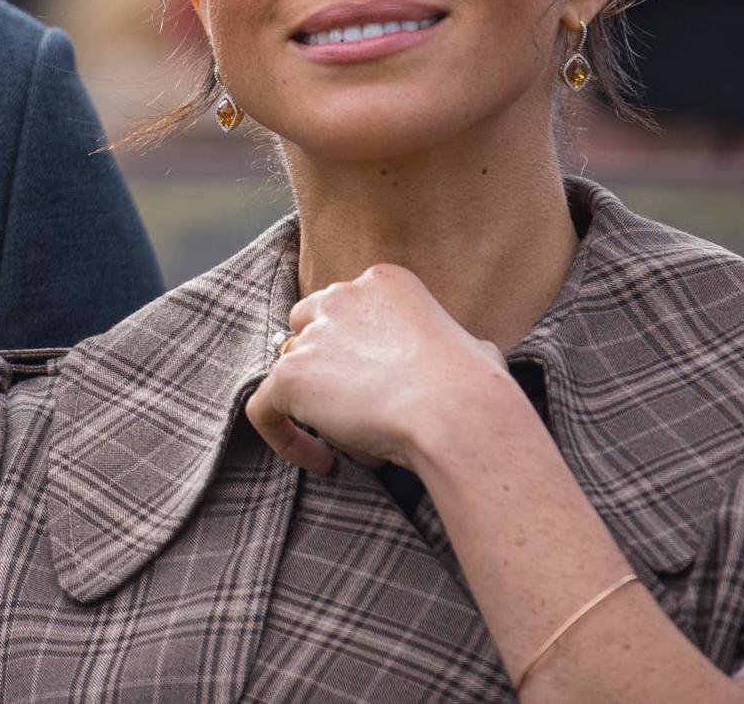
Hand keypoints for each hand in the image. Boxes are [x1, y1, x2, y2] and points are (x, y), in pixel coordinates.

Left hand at [245, 264, 512, 474]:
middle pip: (307, 326)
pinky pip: (264, 410)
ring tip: (356, 443)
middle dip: (325, 365)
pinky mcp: (290, 376)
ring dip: (315, 407)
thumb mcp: (477, 347)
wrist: (457, 413)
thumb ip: (456, 343)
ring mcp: (312, 335)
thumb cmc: (478, 389)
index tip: (378, 387)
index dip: (355, 348)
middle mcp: (342, 296)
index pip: (347, 307)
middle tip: (356, 410)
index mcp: (384, 281)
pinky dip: (283, 436)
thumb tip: (477, 355)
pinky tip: (321, 461)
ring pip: (292, 370)